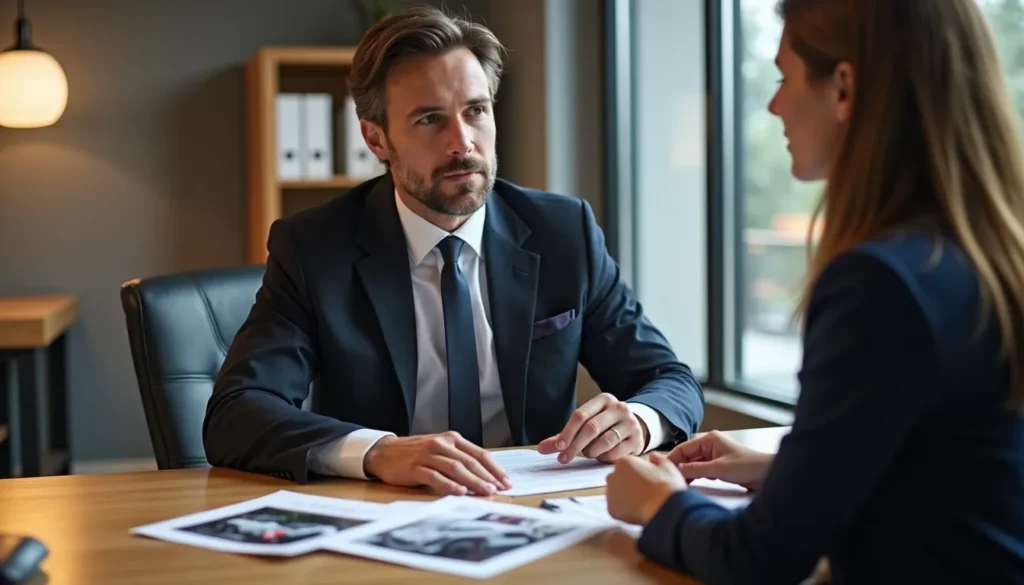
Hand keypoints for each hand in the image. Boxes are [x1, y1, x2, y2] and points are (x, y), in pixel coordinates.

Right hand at [363, 432, 512, 495]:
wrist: (384, 452)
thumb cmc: (415, 454)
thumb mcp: (440, 450)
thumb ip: (459, 459)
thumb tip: (486, 476)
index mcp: (451, 439)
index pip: (479, 454)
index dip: (494, 468)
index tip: (506, 481)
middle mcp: (441, 444)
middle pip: (470, 461)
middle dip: (487, 477)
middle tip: (499, 490)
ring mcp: (428, 455)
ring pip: (456, 468)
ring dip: (473, 481)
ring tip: (486, 492)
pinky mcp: (415, 467)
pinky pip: (435, 476)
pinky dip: (449, 484)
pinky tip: (459, 492)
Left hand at [537, 394, 646, 463]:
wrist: (637, 427)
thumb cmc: (604, 426)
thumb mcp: (586, 425)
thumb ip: (564, 436)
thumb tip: (541, 448)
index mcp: (603, 400)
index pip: (580, 415)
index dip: (568, 432)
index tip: (558, 447)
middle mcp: (618, 408)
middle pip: (591, 428)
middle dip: (575, 446)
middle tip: (564, 458)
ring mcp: (630, 423)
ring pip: (605, 441)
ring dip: (591, 451)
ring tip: (588, 453)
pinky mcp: (637, 440)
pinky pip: (616, 452)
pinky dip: (605, 457)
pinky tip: (602, 456)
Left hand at [606, 453, 686, 524]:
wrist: (664, 508)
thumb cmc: (667, 485)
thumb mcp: (666, 465)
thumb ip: (656, 458)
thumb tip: (652, 457)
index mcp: (623, 462)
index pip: (625, 466)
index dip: (637, 473)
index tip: (646, 480)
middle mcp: (612, 476)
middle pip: (617, 479)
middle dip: (627, 484)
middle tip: (643, 492)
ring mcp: (610, 493)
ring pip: (616, 494)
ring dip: (624, 497)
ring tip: (641, 502)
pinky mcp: (611, 509)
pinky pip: (616, 508)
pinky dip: (624, 510)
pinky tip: (637, 511)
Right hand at [666, 430, 773, 489]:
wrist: (767, 474)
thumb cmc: (748, 466)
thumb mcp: (718, 468)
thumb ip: (695, 469)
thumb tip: (677, 469)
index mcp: (709, 440)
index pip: (683, 448)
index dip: (671, 459)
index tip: (661, 469)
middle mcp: (710, 446)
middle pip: (687, 456)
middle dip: (678, 467)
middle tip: (667, 478)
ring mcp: (714, 456)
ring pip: (693, 464)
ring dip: (686, 473)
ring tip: (676, 483)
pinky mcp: (719, 466)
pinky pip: (701, 470)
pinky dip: (695, 476)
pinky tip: (689, 484)